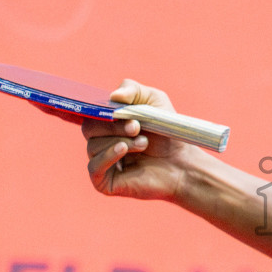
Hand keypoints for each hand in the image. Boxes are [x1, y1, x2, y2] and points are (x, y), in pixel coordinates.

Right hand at [81, 79, 193, 201]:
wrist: (182, 162)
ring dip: (119, 141)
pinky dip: (107, 156)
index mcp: (106, 123)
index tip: (115, 108)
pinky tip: (123, 149)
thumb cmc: (167, 132)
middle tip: (136, 127)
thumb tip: (113, 96)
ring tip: (143, 143)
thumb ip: (133, 89)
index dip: (96, 108)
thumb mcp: (154, 100)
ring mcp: (101, 163)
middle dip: (113, 126)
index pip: (88, 112)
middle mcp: (100, 142)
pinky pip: (94, 168)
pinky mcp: (104, 182)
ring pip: (93, 147)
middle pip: (89, 128)